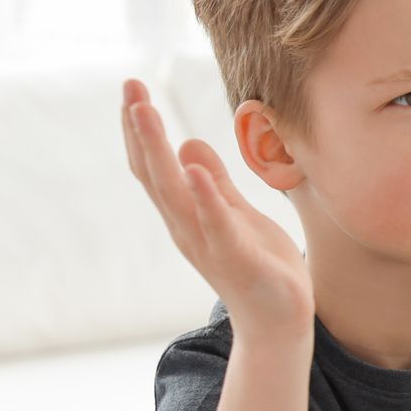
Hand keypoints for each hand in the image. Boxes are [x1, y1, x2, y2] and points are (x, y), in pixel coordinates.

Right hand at [121, 78, 313, 340]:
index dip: (141, 130)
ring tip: (145, 111)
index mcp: (186, 214)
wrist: (279, 323)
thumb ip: (215, 183)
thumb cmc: (260, 267)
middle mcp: (187, 228)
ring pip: (174, 194)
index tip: (132, 90)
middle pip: (154, 173)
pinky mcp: (237, 260)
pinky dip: (204, 198)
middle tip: (130, 87)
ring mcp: (208, 244)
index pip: (154, 166)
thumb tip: (188, 145)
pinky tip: (192, 169)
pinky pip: (216, 226)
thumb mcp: (237, 214)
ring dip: (158, 152)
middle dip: (141, 130)